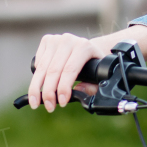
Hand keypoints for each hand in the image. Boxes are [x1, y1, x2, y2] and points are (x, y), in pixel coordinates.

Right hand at [27, 25, 146, 111]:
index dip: (64, 88)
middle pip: (53, 71)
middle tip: (47, 107)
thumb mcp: (105, 79)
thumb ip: (100, 89)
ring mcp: (59, 39)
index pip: (70, 69)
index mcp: (86, 48)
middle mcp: (71, 40)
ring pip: (43, 67)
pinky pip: (38, 61)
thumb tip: (109, 102)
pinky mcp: (49, 41)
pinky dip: (37, 76)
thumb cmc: (103, 70)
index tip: (62, 103)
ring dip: (38, 87)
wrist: (97, 51)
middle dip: (48, 92)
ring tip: (39, 103)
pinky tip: (39, 87)